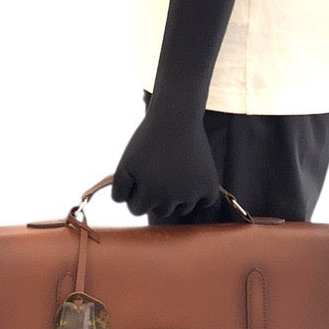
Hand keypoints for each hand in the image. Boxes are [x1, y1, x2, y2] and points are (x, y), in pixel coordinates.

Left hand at [111, 102, 220, 220]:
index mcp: (148, 195)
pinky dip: (200, 193)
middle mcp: (171, 199)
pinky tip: (193, 177)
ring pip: (183, 208)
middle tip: (159, 170)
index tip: (140, 175)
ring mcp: (192, 194)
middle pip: (161, 211)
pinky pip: (206, 201)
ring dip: (178, 196)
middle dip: (156, 195)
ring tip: (174, 170)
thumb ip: (119, 191)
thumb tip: (125, 207)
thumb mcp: (125, 164)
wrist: (176, 118)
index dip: (135, 192)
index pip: (137, 209)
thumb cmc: (148, 140)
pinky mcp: (210, 186)